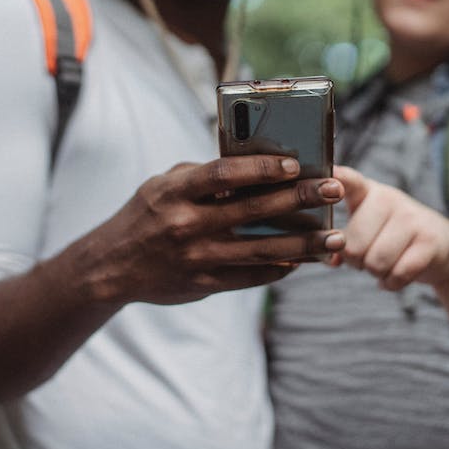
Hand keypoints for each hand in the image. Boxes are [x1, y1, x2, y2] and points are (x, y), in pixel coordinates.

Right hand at [67, 155, 344, 304]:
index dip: (262, 168)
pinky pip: (250, 277)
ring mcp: (197, 258)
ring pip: (262, 249)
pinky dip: (279, 269)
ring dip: (304, 244)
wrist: (112, 267)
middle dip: (300, 198)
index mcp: (176, 192)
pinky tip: (304, 261)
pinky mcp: (204, 284)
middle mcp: (187, 224)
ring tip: (336, 238)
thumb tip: (253, 165)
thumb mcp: (163, 184)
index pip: (224, 174)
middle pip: (254, 210)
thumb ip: (203, 175)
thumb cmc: (145, 215)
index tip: (296, 164)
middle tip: (333, 190)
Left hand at [330, 165, 448, 290]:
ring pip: (376, 263)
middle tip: (370, 257)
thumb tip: (332, 259)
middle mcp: (389, 198)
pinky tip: (398, 274)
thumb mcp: (366, 230)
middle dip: (357, 262)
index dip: (338, 178)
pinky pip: (398, 274)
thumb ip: (342, 241)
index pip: (350, 181)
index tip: (330, 179)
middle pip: (353, 245)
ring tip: (387, 263)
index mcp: (367, 192)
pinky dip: (393, 283)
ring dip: (377, 274)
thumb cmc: (392, 240)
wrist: (443, 248)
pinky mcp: (431, 240)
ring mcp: (412, 217)